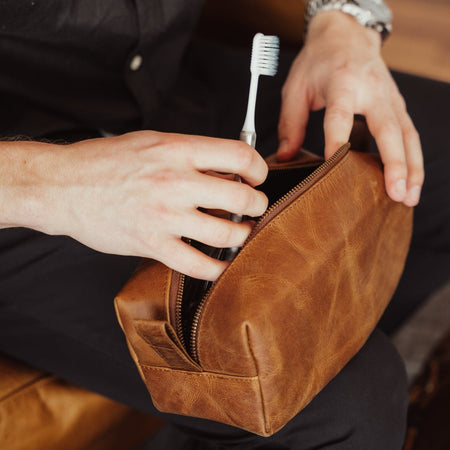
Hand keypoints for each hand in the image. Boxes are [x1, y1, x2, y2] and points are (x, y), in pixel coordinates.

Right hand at [6, 131, 267, 279]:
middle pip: (242, 197)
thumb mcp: (152, 142)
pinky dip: (217, 268)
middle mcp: (175, 182)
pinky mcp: (152, 244)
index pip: (239, 156)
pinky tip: (221, 264)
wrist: (62, 186)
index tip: (258, 177)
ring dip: (243, 235)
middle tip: (255, 207)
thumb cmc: (105, 161)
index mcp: (177, 150)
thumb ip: (191, 153)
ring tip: (240, 232)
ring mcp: (165, 216)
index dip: (259, 168)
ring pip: (226, 233)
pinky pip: (198, 264)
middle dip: (258, 205)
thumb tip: (227, 166)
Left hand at [277, 11, 423, 206]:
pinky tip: (410, 182)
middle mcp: (372, 90)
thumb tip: (285, 158)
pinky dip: (413, 160)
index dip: (336, 141)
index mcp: (341, 83)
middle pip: (387, 129)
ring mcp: (389, 98)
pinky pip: (409, 135)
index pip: (339, 116)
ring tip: (408, 197)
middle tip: (395, 192)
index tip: (333, 165)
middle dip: (394, 163)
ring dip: (411, 167)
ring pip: (407, 135)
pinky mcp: (397, 105)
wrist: (346, 34)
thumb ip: (290, 124)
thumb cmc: (320, 61)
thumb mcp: (296, 87)